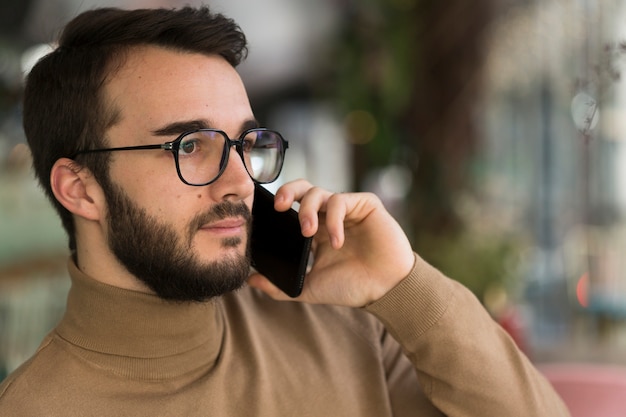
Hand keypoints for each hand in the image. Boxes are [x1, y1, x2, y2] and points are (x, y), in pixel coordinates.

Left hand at [247, 179, 414, 306]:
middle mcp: (329, 216)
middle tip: (280, 207)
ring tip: (308, 233)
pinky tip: (337, 241)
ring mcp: (347, 209)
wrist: (385, 289)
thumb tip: (250, 281)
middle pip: (303, 189)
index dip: (279, 206)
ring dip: (309, 210)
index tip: (266, 217)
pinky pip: (341, 201)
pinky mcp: (365, 205)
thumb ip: (279, 287)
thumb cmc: (352, 287)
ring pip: (319, 192)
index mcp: (316, 231)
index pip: (292, 207)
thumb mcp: (308, 288)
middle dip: (288, 191)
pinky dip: (334, 220)